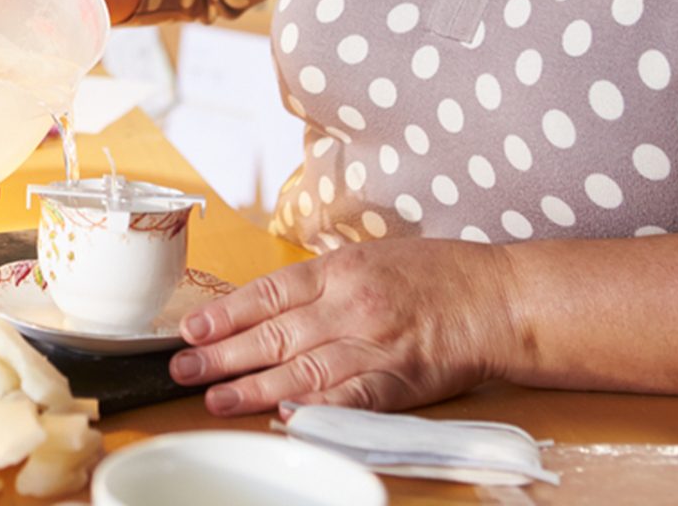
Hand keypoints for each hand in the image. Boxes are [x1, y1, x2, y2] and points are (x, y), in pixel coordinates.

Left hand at [168, 238, 515, 415]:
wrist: (494, 297)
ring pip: (301, 367)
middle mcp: (350, 303)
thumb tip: (271, 303)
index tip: (193, 327)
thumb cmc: (435, 274)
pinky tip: (285, 419)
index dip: (227, 311)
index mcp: (340, 269)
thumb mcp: (372, 257)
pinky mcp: (397, 380)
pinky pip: (349, 398)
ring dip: (254, 386)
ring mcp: (373, 343)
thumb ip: (324, 279)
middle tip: (183, 367)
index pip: (269, 291)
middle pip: (275, 331)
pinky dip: (316, 410)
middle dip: (223, 351)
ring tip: (215, 398)